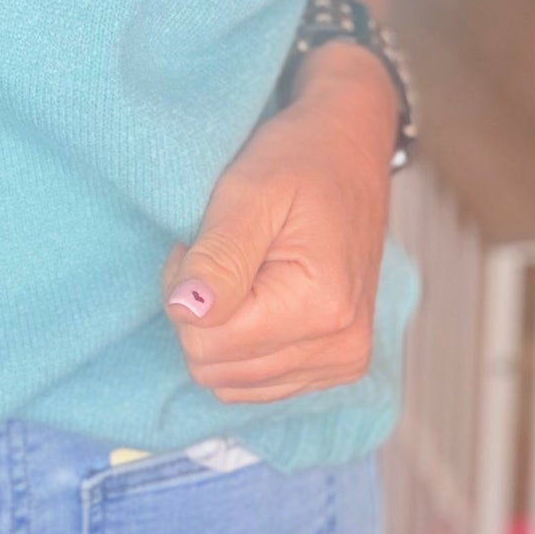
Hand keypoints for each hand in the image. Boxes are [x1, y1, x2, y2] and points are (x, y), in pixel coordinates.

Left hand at [159, 41, 398, 403]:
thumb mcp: (248, 192)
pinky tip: (254, 293)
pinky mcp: (335, 363)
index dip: (185, 290)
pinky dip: (241, 342)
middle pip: (216, 368)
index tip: (201, 241)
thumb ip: (218, 258)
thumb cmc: (298, 160)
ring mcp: (341, 361)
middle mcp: (339, 349)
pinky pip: (257, 382)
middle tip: (216, 250)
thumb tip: (185, 313)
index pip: (207, 344)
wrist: (349, 151)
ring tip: (238, 266)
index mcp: (321, 308)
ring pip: (232, 382)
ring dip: (219, 327)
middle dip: (199, 312)